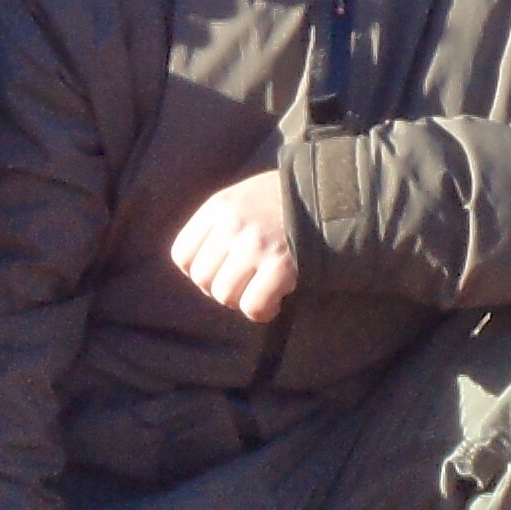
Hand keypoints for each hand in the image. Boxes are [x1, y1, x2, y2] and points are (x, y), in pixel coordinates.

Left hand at [169, 168, 299, 323]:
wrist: (328, 197)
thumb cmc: (281, 203)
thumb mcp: (242, 199)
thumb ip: (217, 226)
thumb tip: (196, 269)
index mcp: (219, 206)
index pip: (182, 255)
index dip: (199, 269)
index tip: (221, 269)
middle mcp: (233, 225)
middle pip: (202, 279)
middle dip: (221, 287)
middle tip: (245, 281)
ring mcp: (256, 246)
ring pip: (224, 296)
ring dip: (242, 299)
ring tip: (261, 287)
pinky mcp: (281, 266)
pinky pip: (253, 306)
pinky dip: (263, 311)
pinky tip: (276, 299)